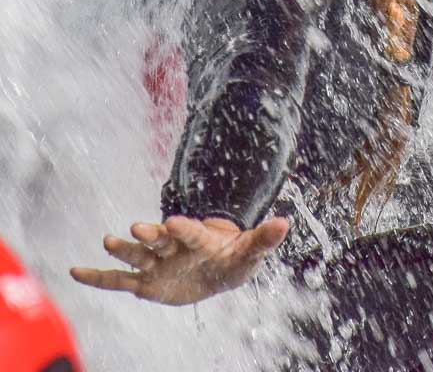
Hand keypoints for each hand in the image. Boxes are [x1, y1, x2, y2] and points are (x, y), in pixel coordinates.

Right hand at [70, 214, 288, 305]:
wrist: (217, 266)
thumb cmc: (233, 256)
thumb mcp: (250, 250)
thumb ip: (264, 238)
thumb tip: (285, 223)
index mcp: (198, 238)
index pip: (191, 231)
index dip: (185, 228)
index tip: (174, 221)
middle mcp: (173, 247)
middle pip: (160, 239)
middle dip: (150, 233)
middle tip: (137, 226)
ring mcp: (157, 263)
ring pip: (138, 255)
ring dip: (124, 249)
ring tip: (109, 240)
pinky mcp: (145, 282)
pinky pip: (118, 281)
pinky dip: (98, 276)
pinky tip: (77, 271)